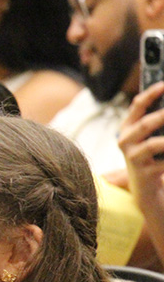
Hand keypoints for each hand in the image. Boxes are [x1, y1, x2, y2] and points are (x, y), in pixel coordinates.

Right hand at [118, 81, 163, 208]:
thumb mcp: (149, 136)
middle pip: (145, 124)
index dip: (152, 93)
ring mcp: (133, 158)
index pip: (137, 105)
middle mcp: (125, 141)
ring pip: (155, 144)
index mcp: (127, 128)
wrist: (144, 188)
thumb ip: (156, 120)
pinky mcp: (144, 173)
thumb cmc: (151, 155)